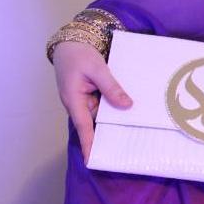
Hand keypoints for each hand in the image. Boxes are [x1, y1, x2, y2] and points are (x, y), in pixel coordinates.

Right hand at [52, 41, 132, 163]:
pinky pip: (103, 108)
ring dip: (113, 123)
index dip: (89, 144)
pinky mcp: (91, 97)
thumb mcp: (98, 69)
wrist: (71, 42)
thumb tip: (126, 105)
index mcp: (74, 100)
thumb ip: (111, 87)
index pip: (83, 127)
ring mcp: (85, 101)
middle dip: (106, 137)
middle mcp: (78, 104)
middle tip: (123, 152)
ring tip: (132, 136)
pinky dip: (113, 111)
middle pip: (94, 125)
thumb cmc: (79, 55)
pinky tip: (128, 115)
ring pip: (100, 117)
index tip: (92, 160)